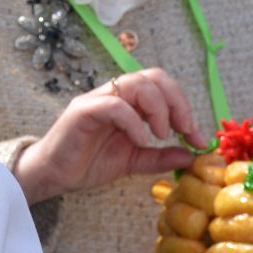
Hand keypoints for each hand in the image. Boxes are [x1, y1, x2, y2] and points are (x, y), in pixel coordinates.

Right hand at [11, 68, 209, 204]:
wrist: (53, 175)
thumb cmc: (88, 163)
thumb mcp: (134, 161)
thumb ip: (160, 156)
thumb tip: (192, 155)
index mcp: (129, 102)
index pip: (163, 87)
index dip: (185, 108)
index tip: (199, 138)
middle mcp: (114, 94)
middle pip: (154, 77)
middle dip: (177, 102)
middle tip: (185, 130)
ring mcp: (98, 99)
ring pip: (136, 83)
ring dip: (158, 108)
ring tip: (160, 134)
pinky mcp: (83, 111)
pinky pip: (114, 105)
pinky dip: (133, 121)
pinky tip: (140, 140)